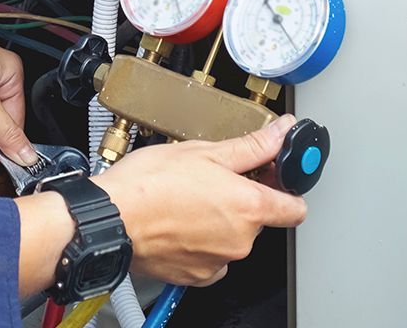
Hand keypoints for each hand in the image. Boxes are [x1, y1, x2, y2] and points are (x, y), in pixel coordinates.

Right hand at [92, 114, 308, 285]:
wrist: (111, 219)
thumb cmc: (149, 184)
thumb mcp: (205, 151)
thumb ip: (252, 146)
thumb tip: (282, 132)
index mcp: (248, 207)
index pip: (295, 208)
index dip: (288, 189)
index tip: (275, 178)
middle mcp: (240, 240)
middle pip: (257, 219)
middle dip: (241, 200)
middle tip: (212, 181)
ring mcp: (218, 261)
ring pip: (232, 238)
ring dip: (218, 221)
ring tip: (188, 200)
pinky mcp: (196, 275)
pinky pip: (211, 258)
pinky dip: (201, 242)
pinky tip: (180, 223)